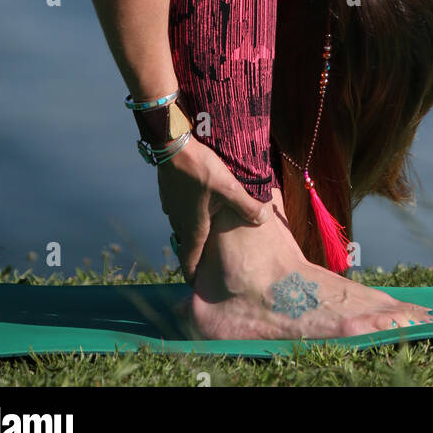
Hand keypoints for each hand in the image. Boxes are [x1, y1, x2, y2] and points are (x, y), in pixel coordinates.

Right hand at [156, 135, 270, 284]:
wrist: (174, 147)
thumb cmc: (202, 171)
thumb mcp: (230, 188)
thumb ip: (247, 206)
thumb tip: (263, 219)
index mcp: (195, 228)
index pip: (189, 261)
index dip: (192, 275)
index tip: (196, 285)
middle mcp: (180, 223)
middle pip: (187, 245)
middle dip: (195, 256)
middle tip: (207, 261)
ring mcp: (172, 209)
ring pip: (182, 227)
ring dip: (192, 233)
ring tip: (206, 233)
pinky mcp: (169, 195)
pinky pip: (179, 212)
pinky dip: (188, 215)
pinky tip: (198, 205)